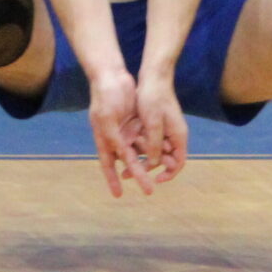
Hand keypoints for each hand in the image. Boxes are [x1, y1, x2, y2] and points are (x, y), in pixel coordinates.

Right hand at [88, 68, 154, 198]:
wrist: (112, 75)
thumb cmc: (105, 96)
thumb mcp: (107, 118)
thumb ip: (115, 137)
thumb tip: (123, 155)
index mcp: (104, 139)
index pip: (107, 164)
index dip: (112, 180)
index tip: (118, 195)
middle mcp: (116, 138)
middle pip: (128, 161)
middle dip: (139, 174)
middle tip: (149, 190)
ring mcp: (127, 130)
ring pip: (141, 150)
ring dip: (152, 160)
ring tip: (166, 169)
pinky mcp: (137, 123)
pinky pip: (147, 137)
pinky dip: (155, 145)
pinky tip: (167, 151)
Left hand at [131, 77, 188, 184]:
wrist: (153, 76)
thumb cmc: (155, 98)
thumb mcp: (153, 124)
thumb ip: (154, 144)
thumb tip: (154, 163)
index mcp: (179, 136)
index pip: (178, 163)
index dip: (169, 174)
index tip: (156, 180)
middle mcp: (174, 135)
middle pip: (165, 159)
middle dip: (150, 168)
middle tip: (130, 175)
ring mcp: (165, 129)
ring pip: (155, 150)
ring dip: (142, 157)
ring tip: (123, 166)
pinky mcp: (155, 124)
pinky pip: (149, 140)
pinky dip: (140, 147)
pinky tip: (125, 150)